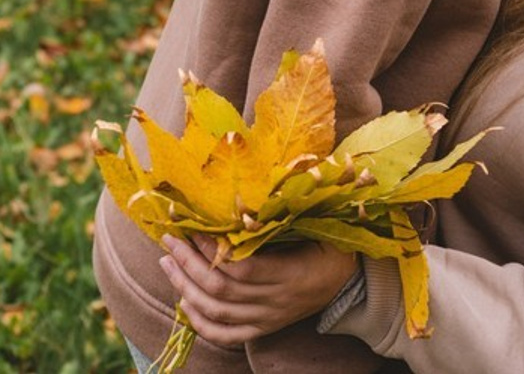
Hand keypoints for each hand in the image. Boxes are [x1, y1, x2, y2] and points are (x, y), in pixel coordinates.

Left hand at [159, 234, 357, 346]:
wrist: (350, 284)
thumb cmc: (334, 247)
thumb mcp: (321, 227)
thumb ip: (290, 216)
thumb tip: (253, 194)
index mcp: (292, 273)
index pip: (242, 267)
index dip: (214, 251)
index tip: (195, 228)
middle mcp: (276, 301)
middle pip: (221, 290)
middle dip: (189, 264)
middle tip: (170, 241)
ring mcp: (267, 318)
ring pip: (217, 312)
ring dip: (186, 288)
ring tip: (168, 264)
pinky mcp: (263, 329)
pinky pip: (224, 335)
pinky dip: (199, 322)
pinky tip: (184, 302)